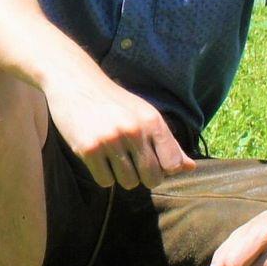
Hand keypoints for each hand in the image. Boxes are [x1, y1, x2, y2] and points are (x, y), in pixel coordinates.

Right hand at [46, 70, 192, 189]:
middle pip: (152, 179)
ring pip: (128, 183)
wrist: (75, 82)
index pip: (173, 164)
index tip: (152, 159)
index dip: (164, 168)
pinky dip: (102, 174)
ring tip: (112, 155)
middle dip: (143, 176)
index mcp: (152, 121)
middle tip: (131, 162)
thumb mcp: (145, 115)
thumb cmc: (115, 102)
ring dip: (121, 175)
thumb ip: (168, 143)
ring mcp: (110, 140)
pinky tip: (97, 156)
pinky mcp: (88, 149)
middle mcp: (134, 130)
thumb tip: (190, 168)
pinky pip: (105, 181)